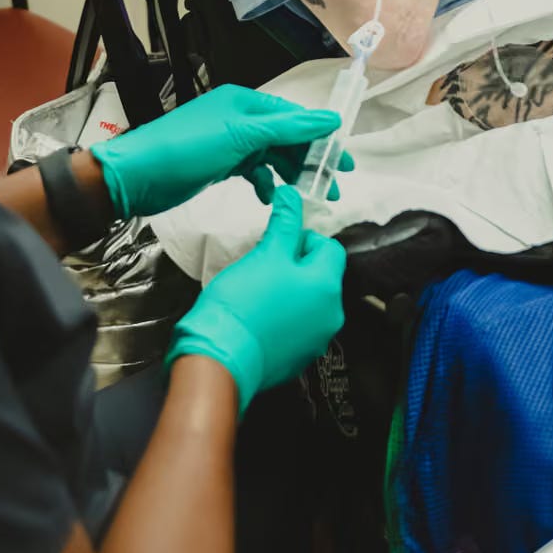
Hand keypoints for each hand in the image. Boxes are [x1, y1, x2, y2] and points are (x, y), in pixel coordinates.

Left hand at [90, 84, 348, 217]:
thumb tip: (331, 119)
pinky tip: (270, 198)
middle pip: (286, 137)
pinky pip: (254, 171)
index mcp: (245, 102)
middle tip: (333, 186)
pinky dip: (265, 183)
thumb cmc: (187, 149)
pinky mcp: (220, 164)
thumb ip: (287, 128)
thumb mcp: (241, 136)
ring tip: (308, 197)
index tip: (342, 161)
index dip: (320, 137)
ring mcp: (230, 142)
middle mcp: (240, 118)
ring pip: (272, 157)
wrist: (138, 176)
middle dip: (310, 160)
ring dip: (290, 175)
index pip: (294, 117)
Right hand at [166, 185, 346, 412]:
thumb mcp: (265, 254)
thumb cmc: (243, 301)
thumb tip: (292, 195)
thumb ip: (285, 223)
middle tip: (264, 267)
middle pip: (320, 275)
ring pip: (309, 301)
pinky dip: (284, 318)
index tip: (277, 246)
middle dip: (296, 266)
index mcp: (327, 286)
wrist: (221, 356)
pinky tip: (259, 317)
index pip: (330, 248)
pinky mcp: (299, 358)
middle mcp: (331, 314)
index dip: (303, 240)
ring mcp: (316, 340)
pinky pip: (298, 327)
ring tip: (259, 292)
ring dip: (290, 291)